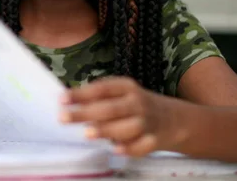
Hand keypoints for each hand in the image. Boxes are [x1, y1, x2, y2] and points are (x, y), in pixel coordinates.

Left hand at [59, 77, 178, 156]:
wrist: (175, 119)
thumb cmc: (136, 106)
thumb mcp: (121, 94)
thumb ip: (97, 97)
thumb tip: (67, 101)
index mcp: (126, 87)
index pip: (102, 89)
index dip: (81, 94)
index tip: (61, 99)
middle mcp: (137, 103)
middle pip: (110, 108)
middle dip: (86, 113)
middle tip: (64, 118)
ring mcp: (147, 122)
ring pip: (127, 127)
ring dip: (107, 130)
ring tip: (87, 133)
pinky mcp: (155, 140)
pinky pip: (142, 145)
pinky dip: (131, 148)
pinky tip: (116, 149)